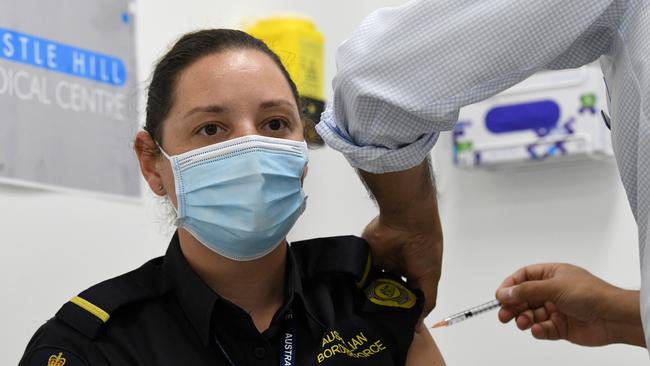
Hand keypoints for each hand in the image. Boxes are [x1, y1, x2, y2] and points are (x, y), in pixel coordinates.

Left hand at [362, 215, 441, 315]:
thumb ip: (425, 301)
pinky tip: (355, 297)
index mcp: (415, 274)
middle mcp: (398, 269)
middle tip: (374, 322)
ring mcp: (381, 263)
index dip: (402, 310)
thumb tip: (418, 324)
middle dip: (384, 304)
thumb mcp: (430, 278)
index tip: (395, 326)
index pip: (407, 297)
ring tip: (363, 313)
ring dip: (369, 295)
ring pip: (372, 284)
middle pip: (388, 292)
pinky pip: (360, 273)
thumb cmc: (424, 249)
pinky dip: (358, 283)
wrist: (407, 219)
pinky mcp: (367, 256)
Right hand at [495, 263, 643, 346]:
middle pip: (524, 297)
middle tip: (503, 314)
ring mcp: (556, 309)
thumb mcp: (554, 286)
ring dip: (523, 319)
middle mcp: (552, 291)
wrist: (613, 317)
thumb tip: (505, 292)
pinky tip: (538, 330)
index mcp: (552, 274)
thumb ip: (527, 290)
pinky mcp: (560, 326)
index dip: (510, 286)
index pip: (523, 277)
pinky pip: (542, 329)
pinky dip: (538, 330)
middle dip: (512, 305)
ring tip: (522, 322)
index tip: (500, 295)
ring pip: (531, 315)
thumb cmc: (591, 294)